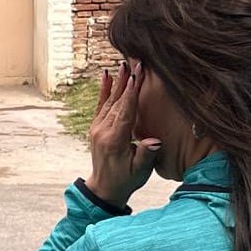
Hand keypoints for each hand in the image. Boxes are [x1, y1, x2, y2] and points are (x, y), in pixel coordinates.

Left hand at [85, 62, 161, 208]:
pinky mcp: (96, 127)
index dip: (132, 93)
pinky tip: (107, 75)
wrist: (105, 187)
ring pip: (109, 101)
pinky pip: (100, 105)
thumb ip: (146, 155)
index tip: (137, 76)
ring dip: (118, 82)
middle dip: (128, 82)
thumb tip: (154, 141)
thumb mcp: (140, 171)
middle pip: (118, 102)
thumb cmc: (127, 179)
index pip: (125, 112)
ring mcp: (97, 128)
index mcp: (114, 140)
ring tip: (126, 64)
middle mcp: (102, 131)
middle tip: (137, 62)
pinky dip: (104, 90)